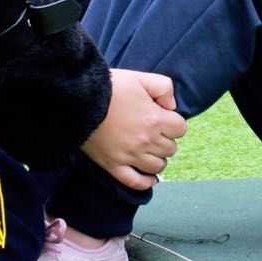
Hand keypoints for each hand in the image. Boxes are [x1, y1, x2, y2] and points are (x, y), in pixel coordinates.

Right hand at [81, 68, 187, 190]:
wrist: (80, 101)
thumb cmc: (111, 88)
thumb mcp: (141, 78)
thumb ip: (164, 87)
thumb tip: (172, 106)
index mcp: (155, 120)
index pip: (181, 129)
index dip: (174, 122)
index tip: (163, 117)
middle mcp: (146, 141)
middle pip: (170, 149)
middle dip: (166, 139)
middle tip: (154, 131)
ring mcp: (130, 156)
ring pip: (158, 166)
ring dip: (158, 158)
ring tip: (150, 150)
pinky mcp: (113, 166)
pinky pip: (136, 182)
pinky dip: (146, 182)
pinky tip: (150, 178)